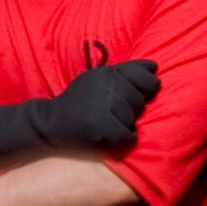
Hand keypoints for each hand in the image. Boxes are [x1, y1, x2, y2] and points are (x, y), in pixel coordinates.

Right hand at [0, 59, 160, 159]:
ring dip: (124, 123)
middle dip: (130, 108)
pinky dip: (123, 138)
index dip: (146, 86)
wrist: (50, 122)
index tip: (133, 92)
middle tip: (108, 110)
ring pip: (135, 118)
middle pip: (141, 100)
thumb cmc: (79, 100)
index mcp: (109, 72)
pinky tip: (108, 133)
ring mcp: (107, 107)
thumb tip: (155, 67)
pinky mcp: (104, 128)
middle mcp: (109, 86)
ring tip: (104, 121)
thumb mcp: (97, 78)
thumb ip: (126, 70)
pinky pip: (129, 135)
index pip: (148, 76)